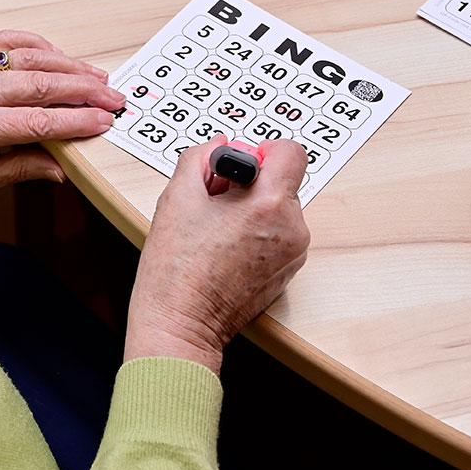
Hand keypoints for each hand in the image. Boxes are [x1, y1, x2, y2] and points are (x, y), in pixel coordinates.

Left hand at [0, 30, 125, 193]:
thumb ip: (21, 169)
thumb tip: (63, 170)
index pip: (39, 121)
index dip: (77, 122)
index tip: (105, 123)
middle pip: (42, 85)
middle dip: (85, 91)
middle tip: (115, 99)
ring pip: (31, 59)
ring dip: (69, 66)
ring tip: (99, 78)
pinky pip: (8, 41)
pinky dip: (38, 44)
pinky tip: (59, 56)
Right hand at [123, 135, 309, 374]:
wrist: (181, 323)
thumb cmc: (176, 271)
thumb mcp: (177, 198)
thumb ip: (199, 158)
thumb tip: (217, 146)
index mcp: (270, 205)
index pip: (290, 152)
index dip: (262, 151)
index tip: (239, 164)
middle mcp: (292, 229)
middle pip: (281, 183)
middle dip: (249, 185)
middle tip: (214, 202)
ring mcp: (294, 254)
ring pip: (278, 210)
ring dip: (251, 210)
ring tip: (215, 230)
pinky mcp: (288, 272)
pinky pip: (278, 236)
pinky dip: (256, 234)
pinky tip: (224, 248)